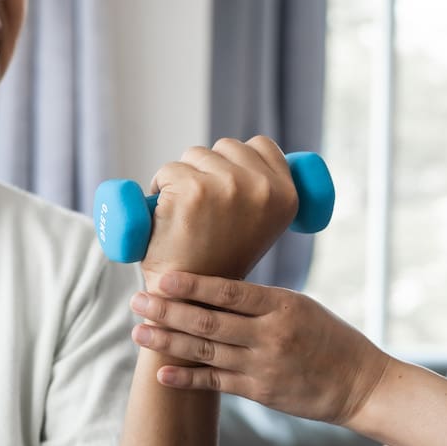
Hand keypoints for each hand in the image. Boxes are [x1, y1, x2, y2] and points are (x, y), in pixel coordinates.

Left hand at [129, 271, 391, 424]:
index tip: (164, 278)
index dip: (194, 285)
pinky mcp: (260, 392)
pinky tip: (161, 373)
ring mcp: (263, 366)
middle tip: (137, 302)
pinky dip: (187, 379)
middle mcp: (270, 335)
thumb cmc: (328, 338)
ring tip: (138, 334)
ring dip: (168, 342)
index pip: (230, 292)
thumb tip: (212, 288)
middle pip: (209, 321)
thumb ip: (260, 301)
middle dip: (168, 311)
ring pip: (206, 352)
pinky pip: (216, 384)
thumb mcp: (301, 307)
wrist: (360, 384)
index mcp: (282, 305)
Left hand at [140, 136, 298, 288]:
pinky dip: (159, 188)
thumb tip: (249, 149)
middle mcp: (262, 188)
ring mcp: (228, 186)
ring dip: (182, 176)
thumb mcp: (258, 222)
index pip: (261, 145)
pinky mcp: (192, 189)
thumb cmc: (218, 260)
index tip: (225, 185)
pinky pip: (168, 170)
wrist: (190, 300)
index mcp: (287, 196)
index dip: (238, 160)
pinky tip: (166, 217)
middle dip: (207, 168)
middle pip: (225, 146)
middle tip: (203, 210)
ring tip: (185, 215)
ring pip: (194, 155)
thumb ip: (262, 189)